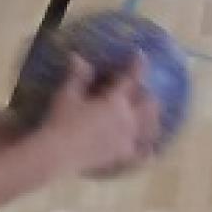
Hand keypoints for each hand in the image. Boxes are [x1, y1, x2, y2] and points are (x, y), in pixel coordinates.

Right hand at [35, 51, 162, 178]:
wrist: (57, 153)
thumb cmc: (61, 120)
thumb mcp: (67, 95)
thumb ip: (77, 76)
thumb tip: (78, 57)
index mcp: (116, 100)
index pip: (131, 78)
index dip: (137, 65)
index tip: (140, 55)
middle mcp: (128, 119)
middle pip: (148, 103)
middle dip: (148, 94)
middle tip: (143, 89)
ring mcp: (128, 139)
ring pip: (150, 127)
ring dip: (153, 118)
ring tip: (152, 116)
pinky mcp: (122, 156)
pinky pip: (142, 153)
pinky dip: (147, 150)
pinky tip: (150, 150)